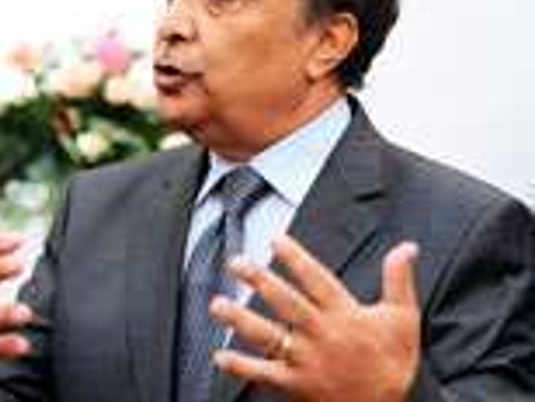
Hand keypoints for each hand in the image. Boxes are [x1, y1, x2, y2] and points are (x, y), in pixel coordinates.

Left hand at [210, 235, 420, 401]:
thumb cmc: (396, 363)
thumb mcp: (403, 318)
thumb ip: (399, 279)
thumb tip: (408, 246)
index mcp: (346, 315)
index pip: (317, 280)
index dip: (296, 259)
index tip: (275, 239)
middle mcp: (323, 334)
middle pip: (286, 303)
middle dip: (260, 281)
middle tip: (236, 262)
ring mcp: (308, 360)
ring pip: (269, 336)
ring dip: (240, 320)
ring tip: (217, 304)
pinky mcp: (298, 385)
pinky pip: (265, 374)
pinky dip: (242, 366)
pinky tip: (220, 356)